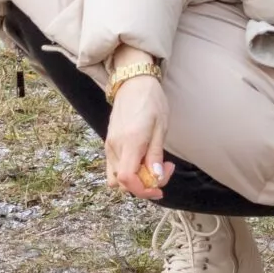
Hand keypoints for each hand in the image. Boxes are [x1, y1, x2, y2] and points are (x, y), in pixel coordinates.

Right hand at [104, 73, 174, 201]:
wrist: (133, 82)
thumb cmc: (151, 101)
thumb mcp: (160, 128)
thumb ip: (156, 154)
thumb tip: (155, 177)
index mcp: (130, 142)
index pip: (127, 179)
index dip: (142, 190)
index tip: (158, 189)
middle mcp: (115, 146)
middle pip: (122, 182)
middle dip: (143, 185)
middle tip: (164, 170)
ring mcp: (110, 145)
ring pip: (117, 176)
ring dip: (136, 178)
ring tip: (154, 164)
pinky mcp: (109, 142)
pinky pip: (115, 166)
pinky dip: (129, 170)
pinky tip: (143, 159)